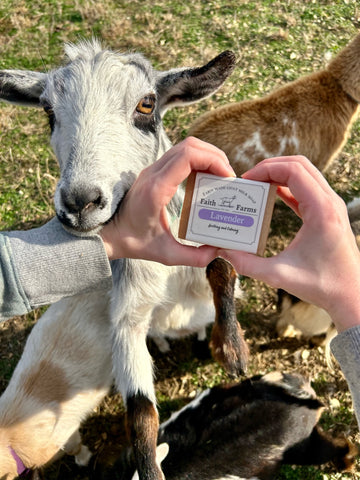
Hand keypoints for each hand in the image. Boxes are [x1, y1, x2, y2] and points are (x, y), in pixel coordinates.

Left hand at [100, 137, 234, 266]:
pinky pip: (179, 155)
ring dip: (206, 155)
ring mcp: (152, 170)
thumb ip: (194, 257)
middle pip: (190, 145)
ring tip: (220, 175)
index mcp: (157, 189)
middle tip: (228, 176)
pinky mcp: (154, 173)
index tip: (227, 177)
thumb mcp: (166, 254)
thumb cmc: (133, 242)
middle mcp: (154, 174)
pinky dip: (197, 160)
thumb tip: (218, 252)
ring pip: (185, 146)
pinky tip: (205, 178)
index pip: (188, 157)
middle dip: (215, 156)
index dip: (213, 160)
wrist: (108, 234)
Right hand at [217, 155, 359, 331]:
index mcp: (321, 211)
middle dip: (271, 166)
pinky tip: (271, 193)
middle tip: (248, 180)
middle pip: (300, 165)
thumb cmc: (322, 285)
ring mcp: (332, 205)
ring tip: (256, 185)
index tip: (246, 181)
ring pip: (305, 172)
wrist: (351, 294)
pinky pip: (307, 187)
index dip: (266, 169)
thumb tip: (223, 252)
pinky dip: (288, 185)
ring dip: (280, 173)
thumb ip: (248, 264)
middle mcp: (330, 202)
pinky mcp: (329, 212)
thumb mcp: (279, 275)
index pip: (294, 171)